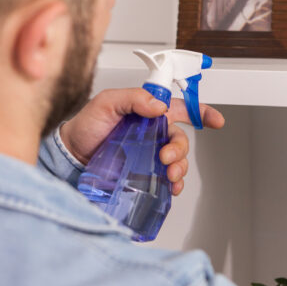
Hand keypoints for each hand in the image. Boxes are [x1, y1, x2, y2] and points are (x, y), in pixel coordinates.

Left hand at [59, 88, 224, 194]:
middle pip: (181, 139)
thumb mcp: (107, 103)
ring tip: (169, 174)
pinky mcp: (144, 173)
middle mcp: (152, 133)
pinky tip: (171, 187)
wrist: (70, 155)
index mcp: (148, 113)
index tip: (216, 121)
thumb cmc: (87, 126)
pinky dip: (174, 184)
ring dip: (179, 167)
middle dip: (180, 149)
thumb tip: (157, 106)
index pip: (181, 109)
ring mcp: (149, 155)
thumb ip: (133, 98)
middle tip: (166, 156)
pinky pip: (166, 180)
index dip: (201, 113)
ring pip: (177, 160)